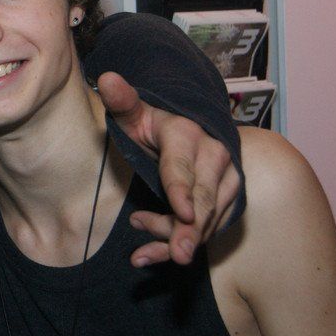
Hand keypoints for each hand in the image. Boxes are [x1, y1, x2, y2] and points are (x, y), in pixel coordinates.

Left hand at [97, 71, 239, 265]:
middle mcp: (215, 155)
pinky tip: (153, 256)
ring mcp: (226, 178)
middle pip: (202, 198)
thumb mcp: (132, 112)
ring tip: (143, 252)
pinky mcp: (228, 197)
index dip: (182, 190)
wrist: (186, 127)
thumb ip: (122, 100)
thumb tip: (106, 79)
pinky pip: (210, 226)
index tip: (184, 213)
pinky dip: (184, 243)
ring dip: (177, 238)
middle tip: (179, 256)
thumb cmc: (150, 123)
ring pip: (207, 217)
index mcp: (187, 133)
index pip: (182, 166)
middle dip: (191, 229)